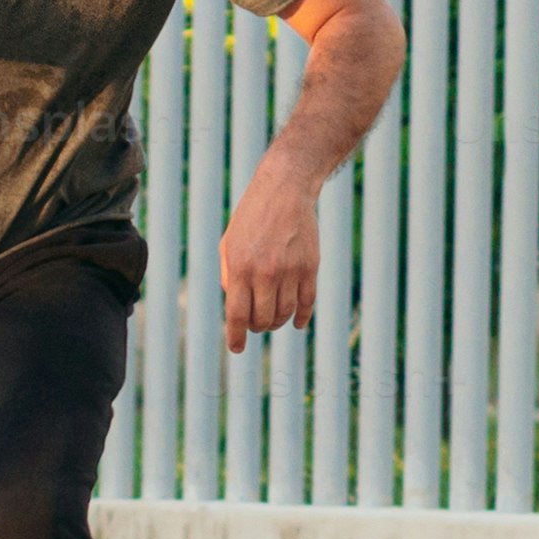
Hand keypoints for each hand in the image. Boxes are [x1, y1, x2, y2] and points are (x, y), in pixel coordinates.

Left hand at [219, 172, 318, 343]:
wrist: (285, 189)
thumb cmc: (252, 218)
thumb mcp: (229, 244)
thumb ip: (228, 276)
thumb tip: (235, 308)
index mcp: (240, 268)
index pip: (237, 316)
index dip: (236, 337)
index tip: (237, 348)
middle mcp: (265, 273)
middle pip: (262, 320)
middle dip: (257, 327)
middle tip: (256, 323)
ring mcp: (290, 271)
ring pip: (284, 315)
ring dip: (277, 322)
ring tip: (272, 317)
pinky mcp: (310, 267)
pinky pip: (307, 304)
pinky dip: (300, 317)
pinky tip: (295, 321)